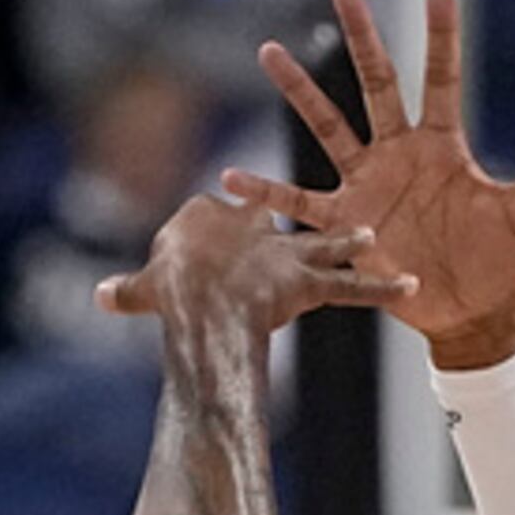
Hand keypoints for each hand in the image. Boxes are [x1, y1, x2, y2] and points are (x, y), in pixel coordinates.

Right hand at [95, 187, 412, 338]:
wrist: (197, 302)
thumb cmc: (170, 291)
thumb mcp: (146, 289)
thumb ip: (130, 292)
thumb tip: (100, 296)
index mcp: (219, 226)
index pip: (234, 215)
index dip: (238, 217)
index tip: (241, 213)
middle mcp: (259, 235)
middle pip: (283, 229)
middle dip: (287, 224)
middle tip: (299, 220)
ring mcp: (286, 258)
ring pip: (328, 249)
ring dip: (350, 247)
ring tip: (374, 240)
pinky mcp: (307, 283)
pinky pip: (354, 289)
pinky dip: (382, 290)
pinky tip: (413, 289)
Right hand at [225, 0, 514, 370]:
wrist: (469, 310)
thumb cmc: (499, 258)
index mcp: (442, 144)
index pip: (442, 77)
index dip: (441, 36)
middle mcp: (399, 153)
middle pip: (375, 83)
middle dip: (363, 36)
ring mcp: (368, 183)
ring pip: (328, 127)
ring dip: (300, 92)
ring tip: (269, 51)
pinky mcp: (347, 223)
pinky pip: (299, 205)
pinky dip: (266, 194)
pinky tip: (231, 179)